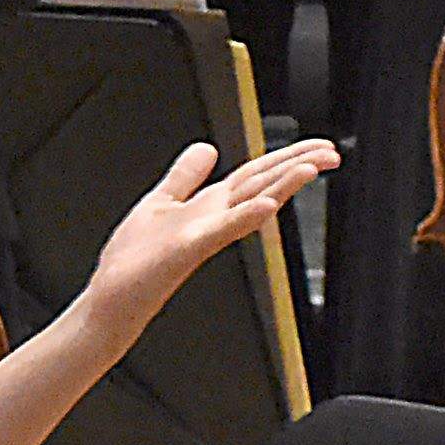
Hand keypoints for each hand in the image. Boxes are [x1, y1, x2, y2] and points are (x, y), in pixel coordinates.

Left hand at [77, 137, 340, 324]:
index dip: (286, 157)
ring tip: (310, 169)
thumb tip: (206, 148)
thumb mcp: (161, 202)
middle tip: (331, 153)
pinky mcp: (186, 249)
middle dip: (296, 167)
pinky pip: (220, 232)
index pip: (256, 174)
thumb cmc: (135, 261)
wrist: (113, 299)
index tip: (317, 145)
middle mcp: (212, 220)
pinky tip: (264, 207)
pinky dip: (242, 218)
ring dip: (281, 187)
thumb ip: (185, 176)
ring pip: (250, 206)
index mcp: (208, 206)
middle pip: (262, 185)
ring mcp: (203, 236)